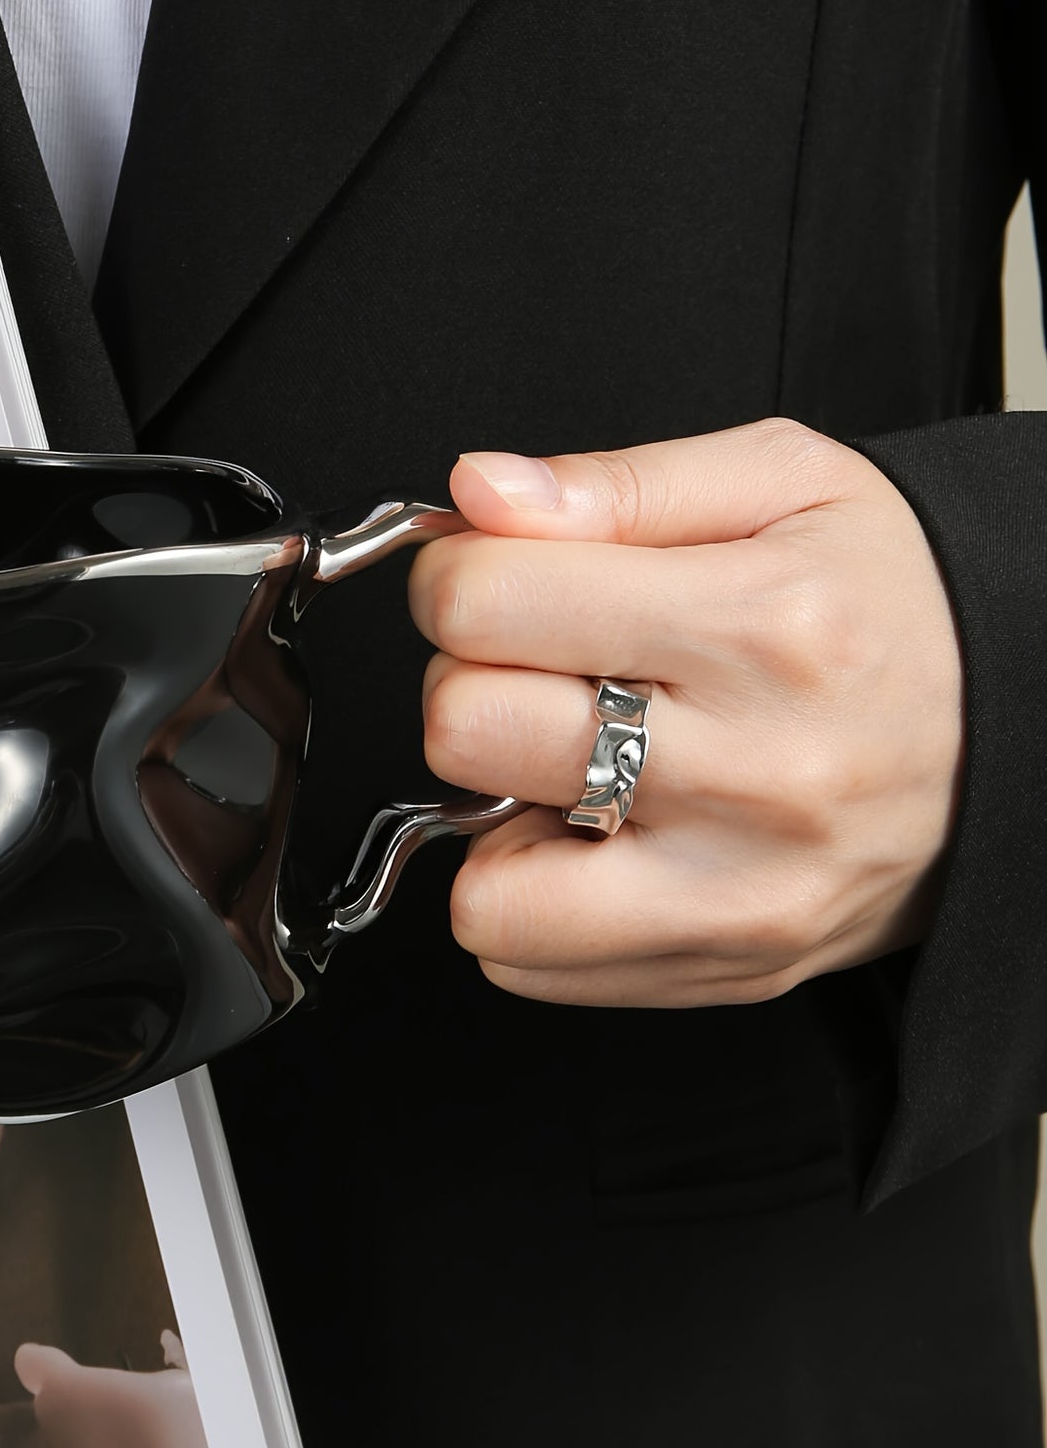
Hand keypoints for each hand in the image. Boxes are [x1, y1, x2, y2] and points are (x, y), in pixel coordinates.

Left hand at [408, 418, 964, 1004]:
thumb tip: (474, 495)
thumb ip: (611, 483)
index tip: (497, 578)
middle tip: (545, 670)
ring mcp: (745, 890)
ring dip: (496, 813)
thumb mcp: (779, 481)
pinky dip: (531, 895)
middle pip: (464, 732)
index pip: (482, 604)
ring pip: (488, 887)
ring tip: (572, 761)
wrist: (1028, 724)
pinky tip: (602, 833)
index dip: (457, 576)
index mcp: (760, 624)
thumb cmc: (885, 596)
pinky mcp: (734, 966)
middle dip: (472, 682)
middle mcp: (756, 772)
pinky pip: (528, 961)